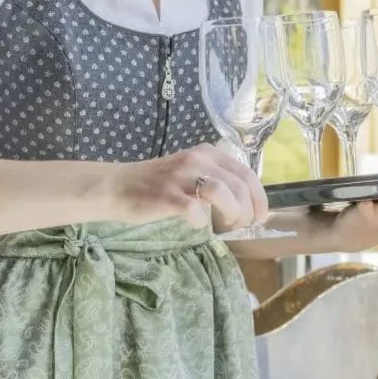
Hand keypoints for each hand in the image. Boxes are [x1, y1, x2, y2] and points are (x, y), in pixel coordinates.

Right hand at [115, 143, 266, 233]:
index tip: (261, 217)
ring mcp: (180, 176)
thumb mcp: (190, 173)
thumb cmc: (156, 186)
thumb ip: (216, 181)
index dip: (259, 198)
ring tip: (227, 225)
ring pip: (222, 192)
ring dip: (232, 213)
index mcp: (207, 153)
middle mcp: (197, 159)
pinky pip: (194, 209)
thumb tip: (246, 205)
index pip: (246, 173)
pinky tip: (196, 224)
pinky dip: (201, 221)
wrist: (117, 186)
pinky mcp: (166, 195)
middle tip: (240, 225)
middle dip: (247, 210)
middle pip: (239, 185)